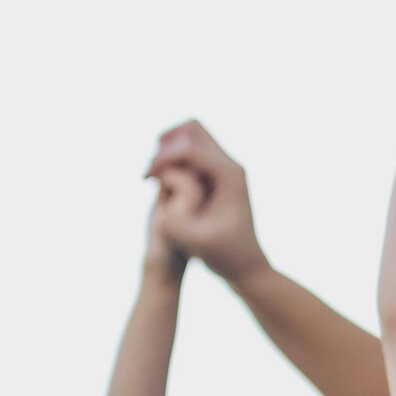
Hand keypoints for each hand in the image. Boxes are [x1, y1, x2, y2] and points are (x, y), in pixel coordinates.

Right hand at [146, 120, 267, 284]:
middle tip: (150, 169)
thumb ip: (176, 224)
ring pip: (191, 137)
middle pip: (192, 129)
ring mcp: (225, 168)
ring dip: (168, 148)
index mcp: (228, 175)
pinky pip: (191, 152)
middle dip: (165, 143)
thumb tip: (161, 206)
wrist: (247, 266)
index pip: (189, 148)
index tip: (147, 178)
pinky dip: (173, 158)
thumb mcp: (197, 244)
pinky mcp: (218, 176)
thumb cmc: (224, 257)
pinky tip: (162, 181)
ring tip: (153, 174)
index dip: (163, 158)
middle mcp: (230, 165)